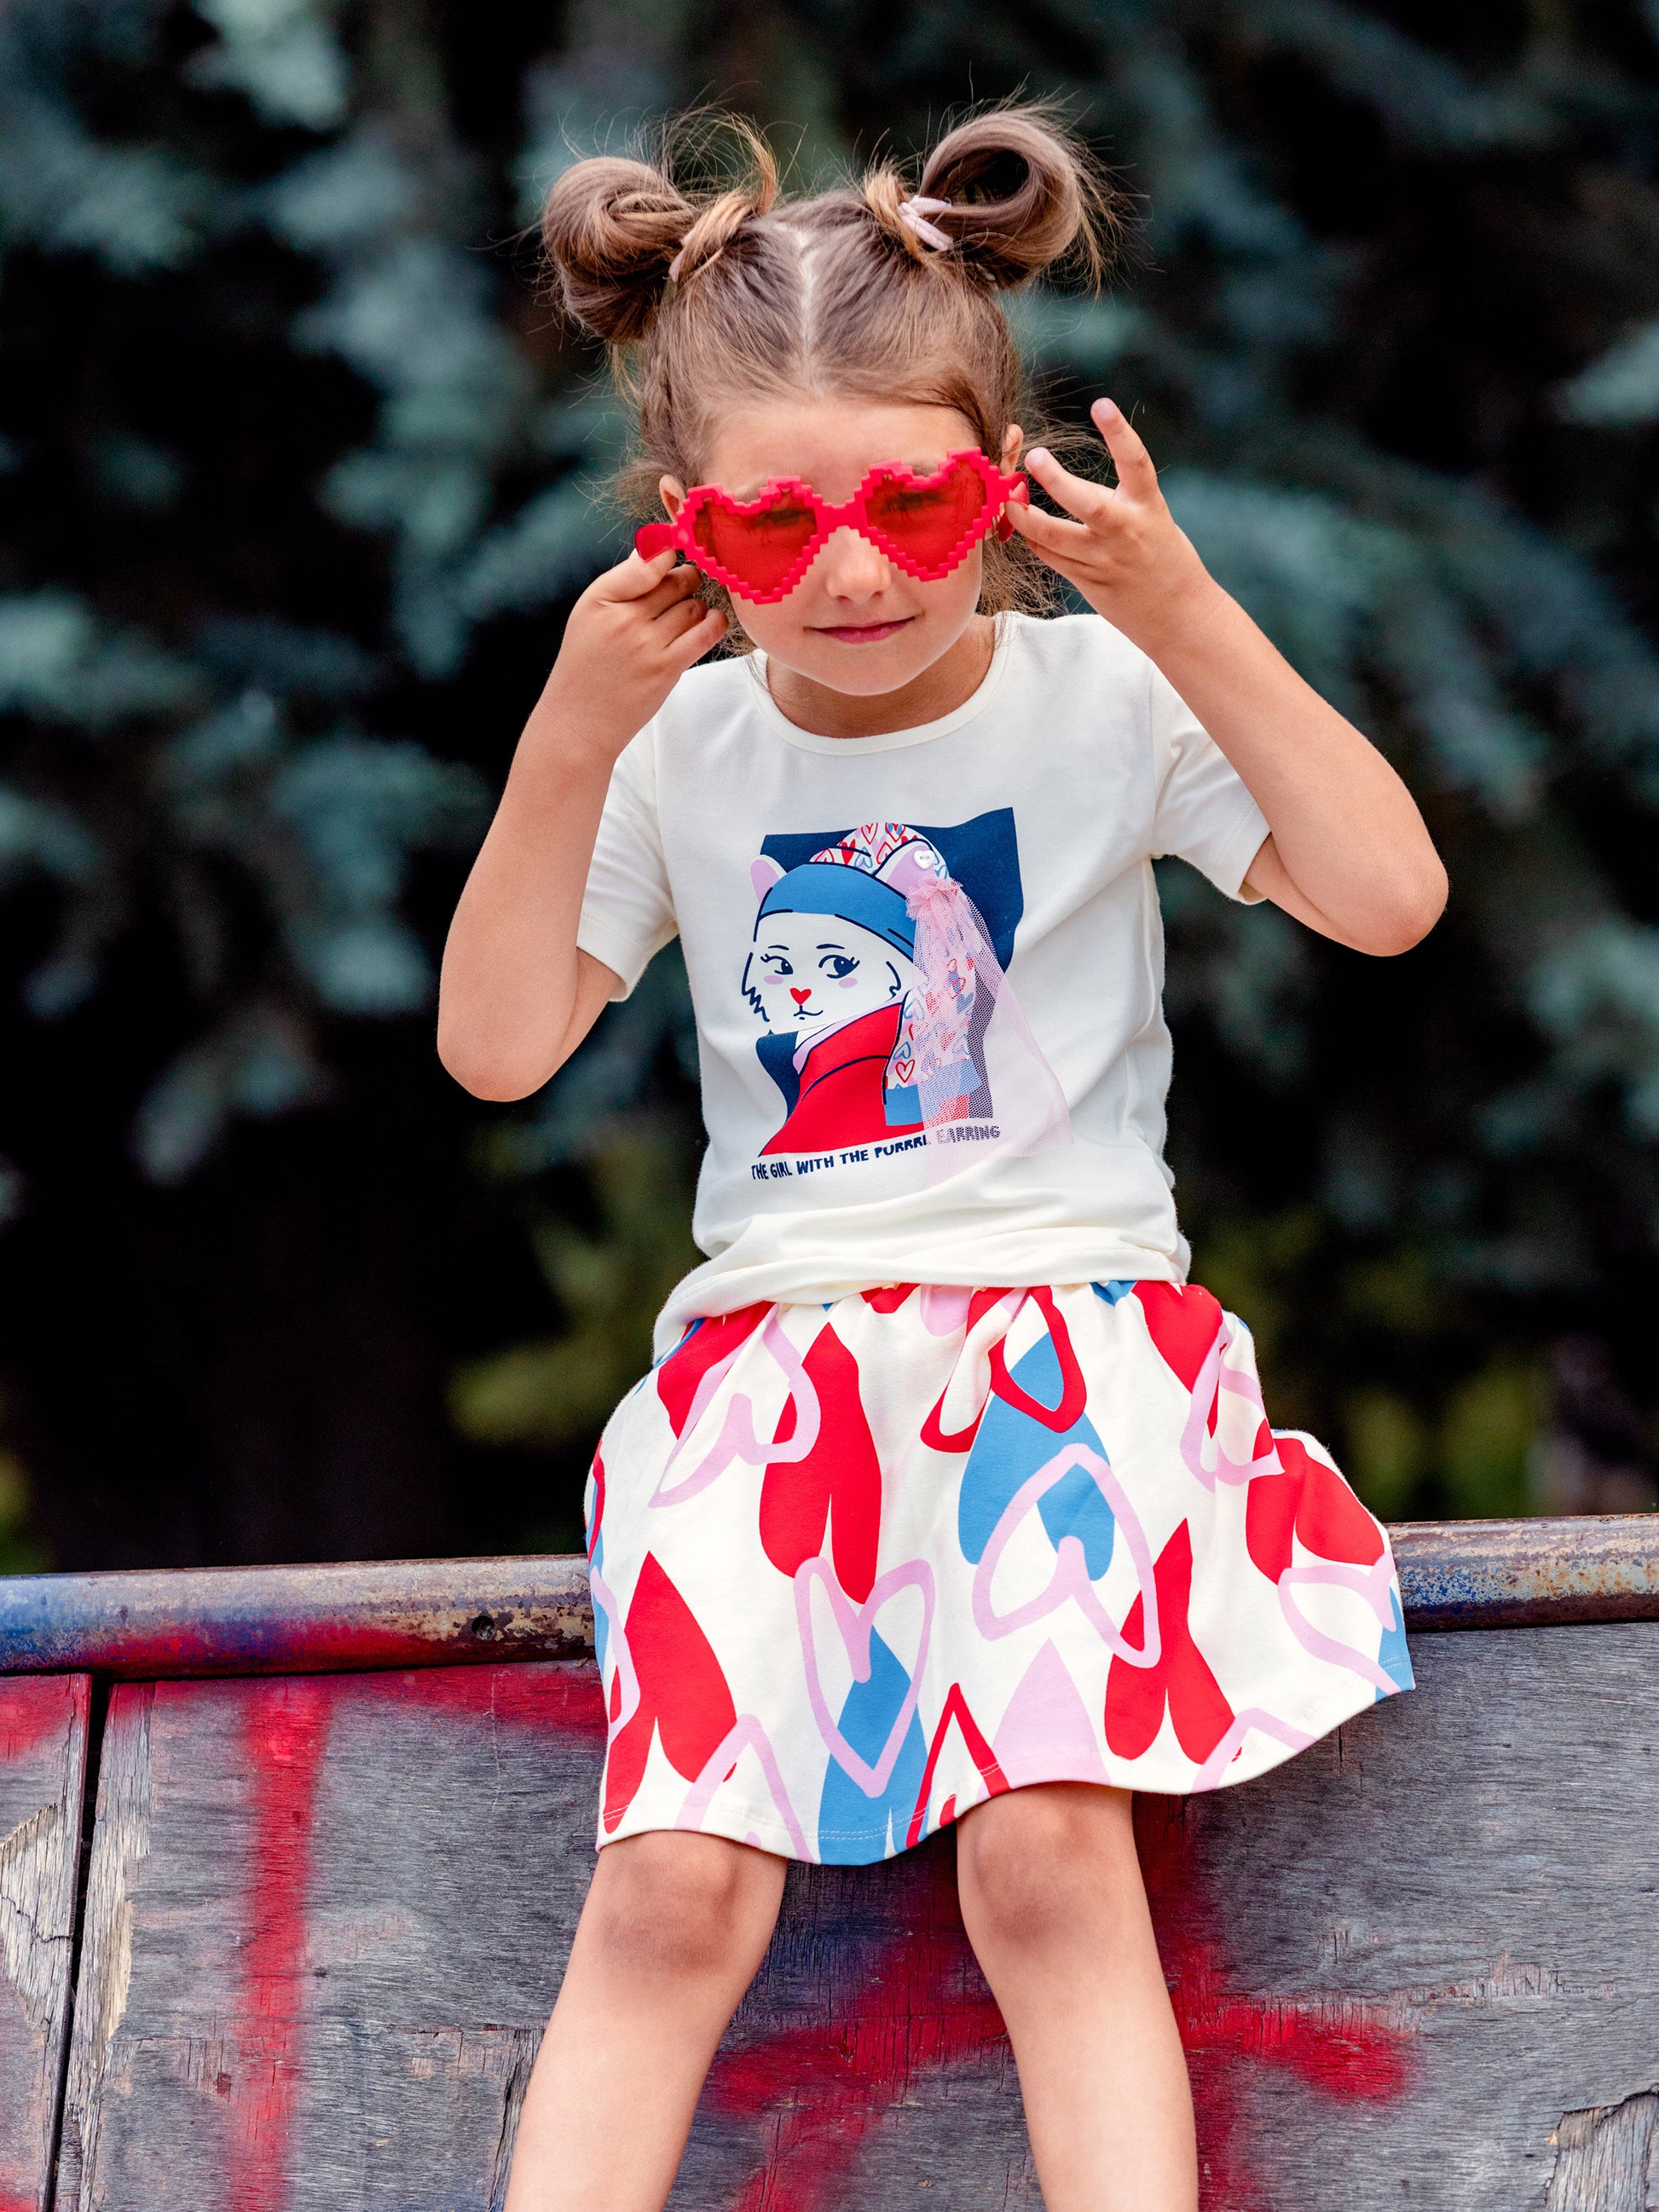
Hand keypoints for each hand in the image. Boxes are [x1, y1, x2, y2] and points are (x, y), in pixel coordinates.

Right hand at [541, 548, 726, 760]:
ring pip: (693, 607)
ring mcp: (647, 645)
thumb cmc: (587, 662)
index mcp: (601, 599)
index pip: (648, 562)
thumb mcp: (590, 613)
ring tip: (686, 615)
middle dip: (686, 581)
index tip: (676, 552)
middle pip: (676, 582)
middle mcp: (624, 618)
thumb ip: (623, 582)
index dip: (669, 552)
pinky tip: (712, 621)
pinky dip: (715, 623)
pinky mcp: (667, 668)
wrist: (581, 719)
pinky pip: (705, 634)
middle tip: (683, 588)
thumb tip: (655, 549)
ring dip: (697, 607)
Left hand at [1010, 399, 1216, 649]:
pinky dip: (1034, 540)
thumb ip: (1117, 499)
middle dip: (1056, 480)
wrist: (1178, 614)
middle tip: (1034, 456)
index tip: (1101, 404)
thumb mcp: (1152, 518)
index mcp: (1149, 507)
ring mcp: (1104, 560)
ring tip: (1009, 496)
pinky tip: (1026, 527)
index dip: (1120, 432)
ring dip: (1025, 516)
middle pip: (1087, 503)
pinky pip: (1051, 557)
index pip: (1136, 463)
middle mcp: (1126, 532)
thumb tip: (1064, 482)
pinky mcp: (1088, 582)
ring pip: (1054, 537)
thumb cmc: (1163, 556)